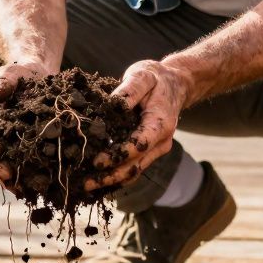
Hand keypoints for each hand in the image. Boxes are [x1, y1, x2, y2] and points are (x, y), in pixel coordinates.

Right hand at [0, 61, 53, 189]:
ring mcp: (1, 145)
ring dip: (5, 179)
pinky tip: (30, 189)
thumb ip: (3, 83)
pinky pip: (14, 168)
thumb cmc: (20, 75)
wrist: (35, 81)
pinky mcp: (16, 152)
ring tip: (18, 189)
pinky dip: (20, 180)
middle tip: (8, 175)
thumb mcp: (11, 74)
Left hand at [87, 59, 193, 189]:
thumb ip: (129, 91)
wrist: (176, 84)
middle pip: (135, 166)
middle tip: (85, 184)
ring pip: (135, 172)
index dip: (117, 156)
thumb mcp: (142, 75)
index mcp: (160, 124)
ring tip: (88, 186)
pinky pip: (135, 168)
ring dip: (112, 181)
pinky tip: (99, 180)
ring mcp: (157, 149)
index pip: (139, 146)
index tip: (96, 161)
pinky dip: (118, 176)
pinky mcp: (151, 151)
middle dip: (110, 177)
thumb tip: (112, 104)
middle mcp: (162, 141)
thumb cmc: (157, 78)